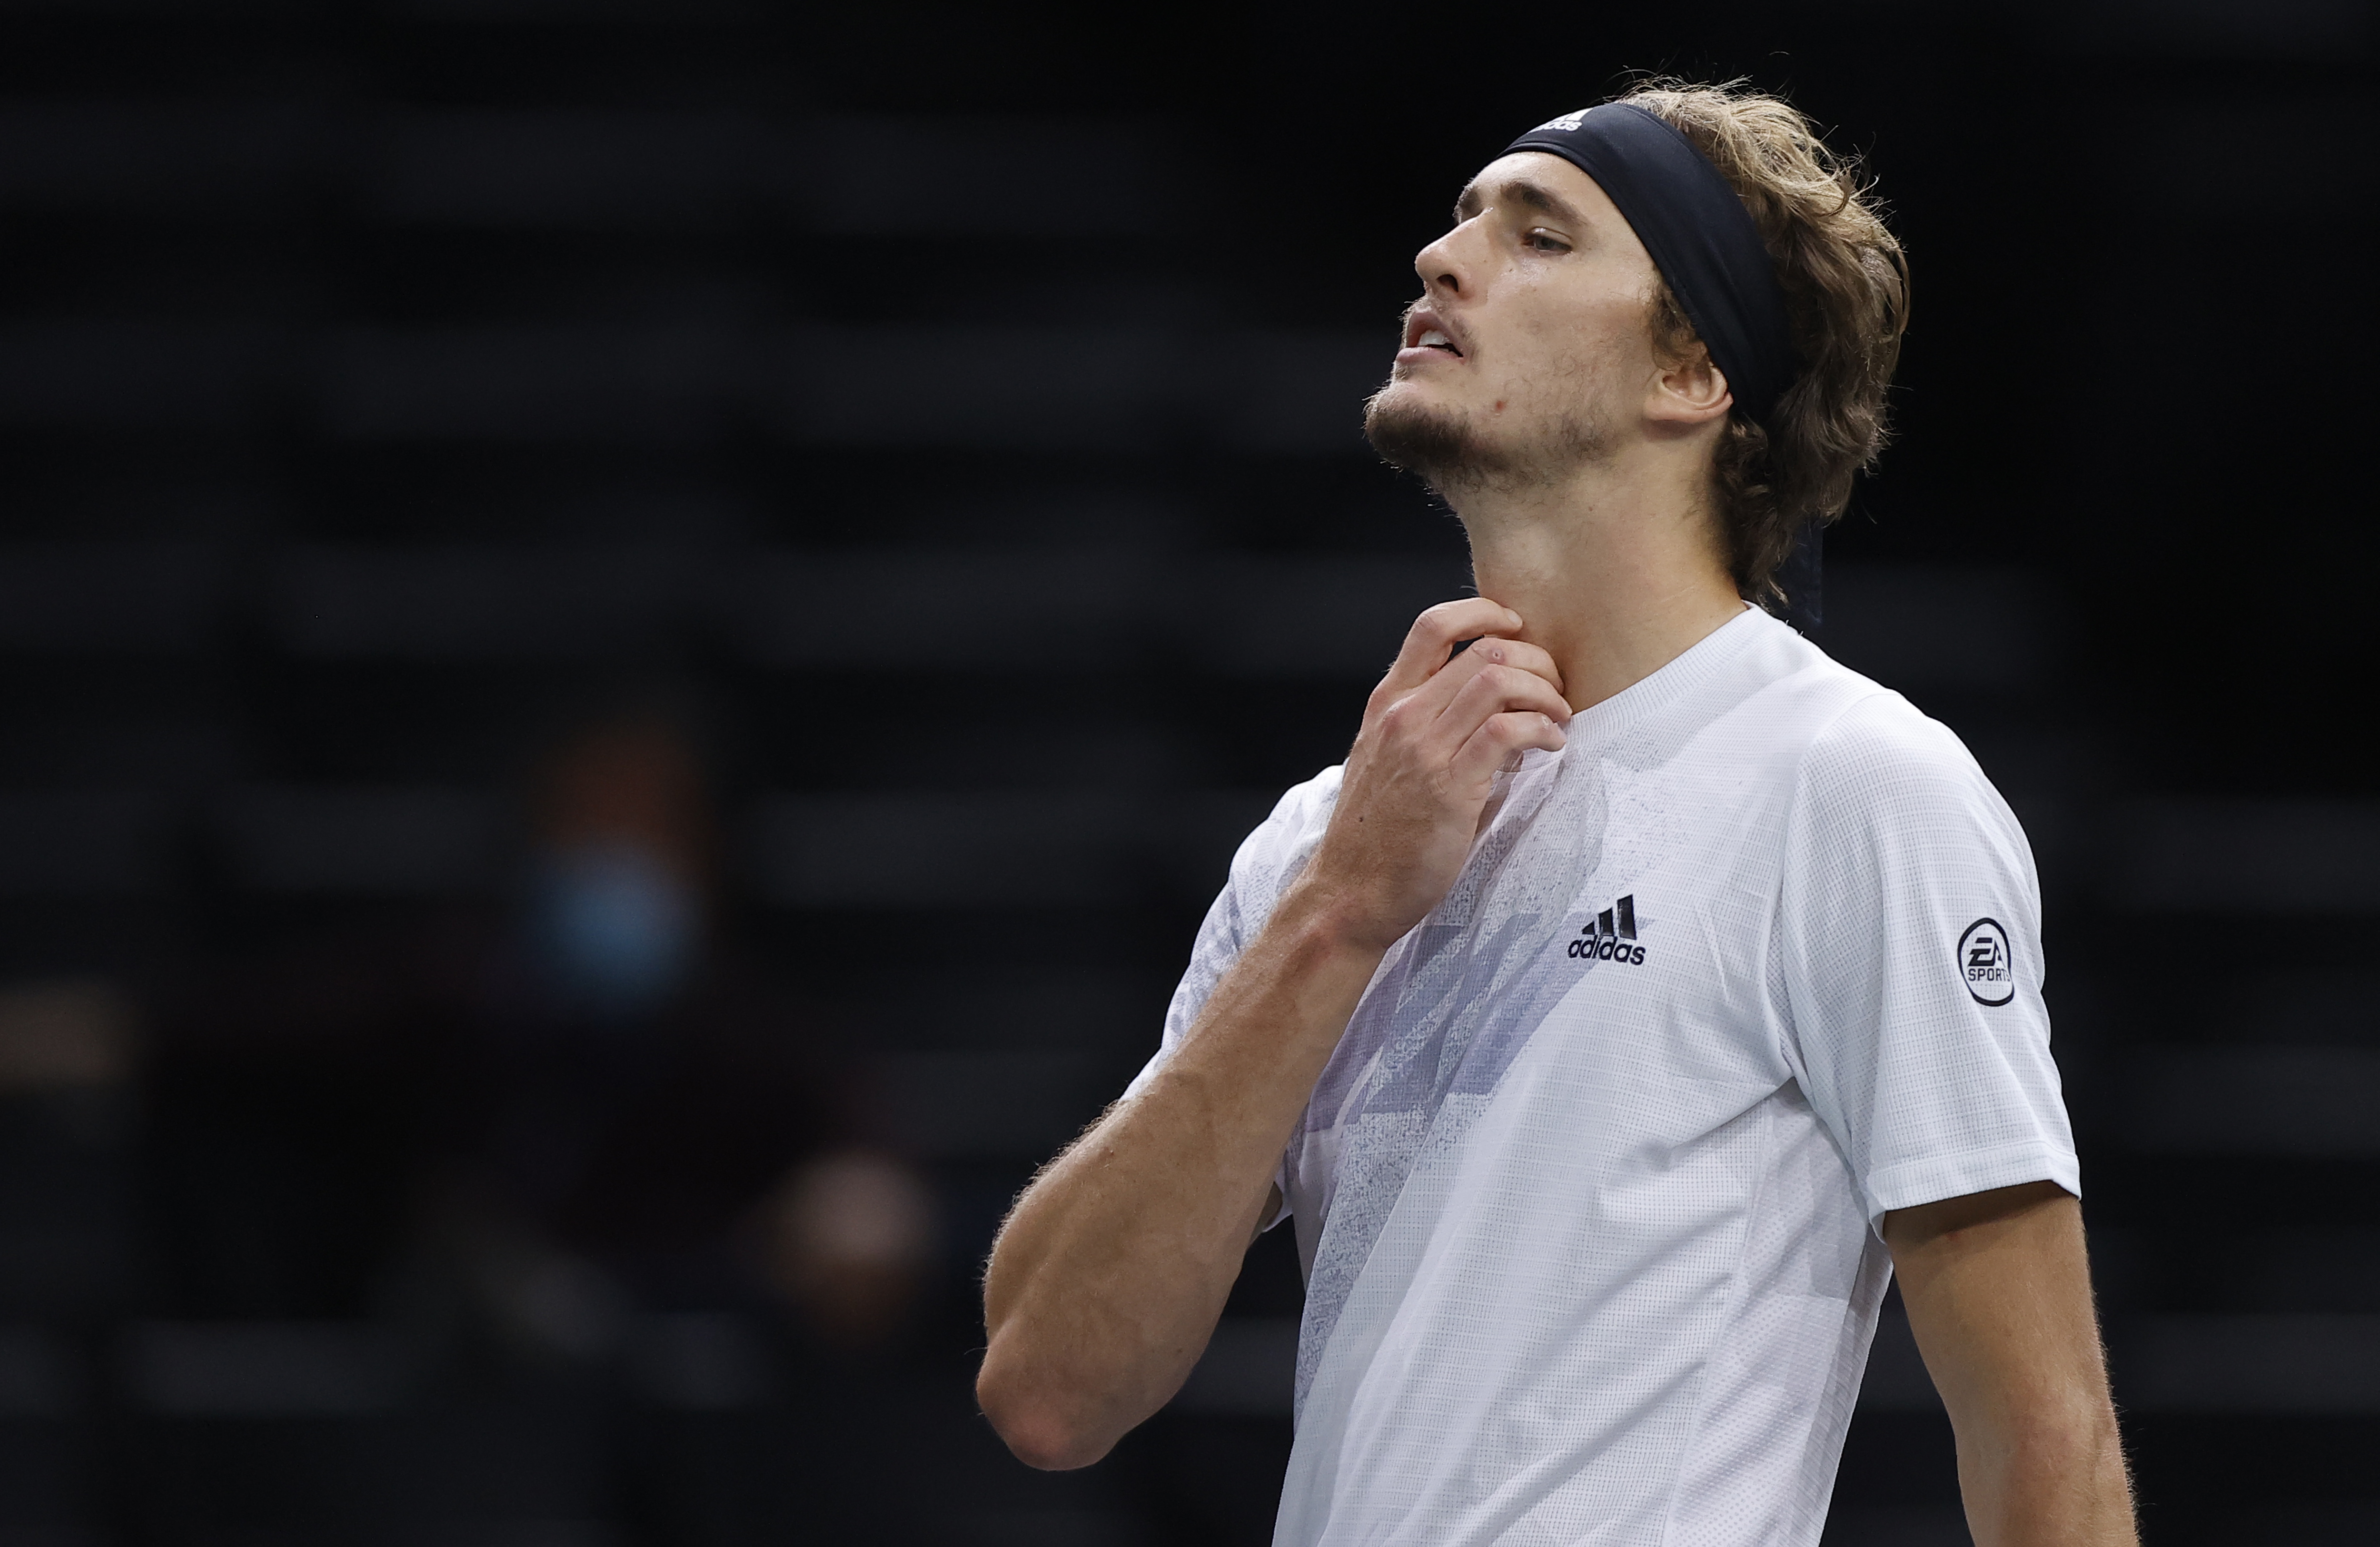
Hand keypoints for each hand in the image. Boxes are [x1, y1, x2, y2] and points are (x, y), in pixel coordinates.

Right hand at [1298, 598, 1570, 951]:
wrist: (1350, 892)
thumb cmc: (1377, 835)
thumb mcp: (1388, 763)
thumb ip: (1432, 730)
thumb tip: (1500, 716)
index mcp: (1387, 704)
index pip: (1433, 627)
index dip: (1484, 613)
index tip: (1516, 628)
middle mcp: (1402, 716)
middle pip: (1482, 648)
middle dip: (1535, 659)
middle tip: (1555, 687)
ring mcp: (1423, 749)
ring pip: (1497, 681)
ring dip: (1544, 693)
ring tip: (1558, 718)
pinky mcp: (1449, 787)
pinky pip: (1506, 732)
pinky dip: (1541, 730)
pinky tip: (1550, 746)